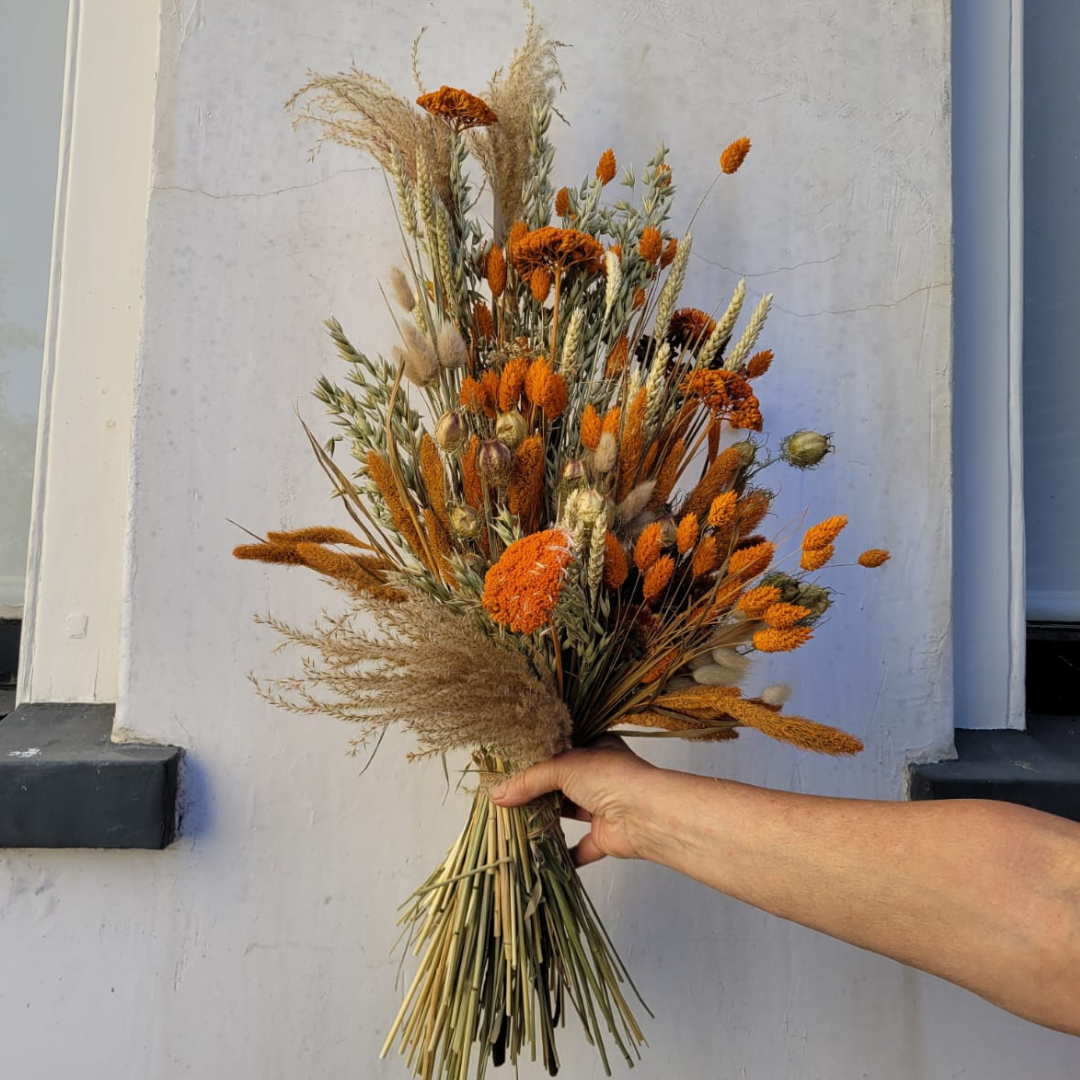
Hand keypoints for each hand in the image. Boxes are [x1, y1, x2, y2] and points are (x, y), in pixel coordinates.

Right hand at [488, 736, 654, 865]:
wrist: (646, 815)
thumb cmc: (612, 777)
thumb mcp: (563, 766)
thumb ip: (529, 780)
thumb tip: (497, 794)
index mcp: (595, 748)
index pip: (560, 751)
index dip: (535, 760)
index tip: (509, 768)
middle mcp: (600, 776)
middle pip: (561, 784)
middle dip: (537, 792)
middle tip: (506, 797)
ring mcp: (603, 806)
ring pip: (568, 814)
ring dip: (546, 820)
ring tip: (514, 821)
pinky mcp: (605, 836)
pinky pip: (581, 848)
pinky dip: (564, 855)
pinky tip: (542, 857)